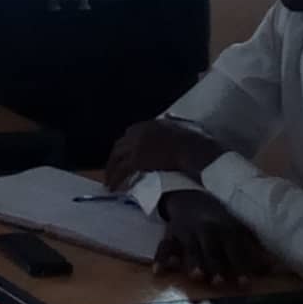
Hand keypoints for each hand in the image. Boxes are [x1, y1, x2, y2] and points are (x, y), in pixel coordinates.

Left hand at [105, 118, 222, 190]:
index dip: (125, 146)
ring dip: (111, 171)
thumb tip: (169, 116)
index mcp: (148, 124)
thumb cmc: (194, 138)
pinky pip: (122, 170)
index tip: (123, 156)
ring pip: (116, 158)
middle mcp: (138, 131)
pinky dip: (116, 179)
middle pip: (119, 145)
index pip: (129, 134)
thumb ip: (173, 120)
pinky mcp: (137, 159)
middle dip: (113, 159)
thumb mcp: (182, 122)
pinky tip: (114, 188)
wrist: (192, 148)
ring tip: (109, 184)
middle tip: (110, 171)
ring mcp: (136, 145)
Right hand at [154, 190, 271, 285]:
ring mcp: (187, 231)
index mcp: (225, 228)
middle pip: (212, 249)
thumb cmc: (217, 219)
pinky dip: (161, 258)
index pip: (234, 249)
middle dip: (216, 265)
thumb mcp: (235, 229)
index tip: (245, 284)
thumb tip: (269, 270)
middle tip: (219, 282)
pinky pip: (164, 246)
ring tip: (196, 277)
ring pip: (190, 247)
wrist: (189, 196)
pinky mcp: (170, 233)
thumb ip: (249, 250)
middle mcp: (206, 230)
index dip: (240, 266)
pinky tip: (159, 272)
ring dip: (194, 262)